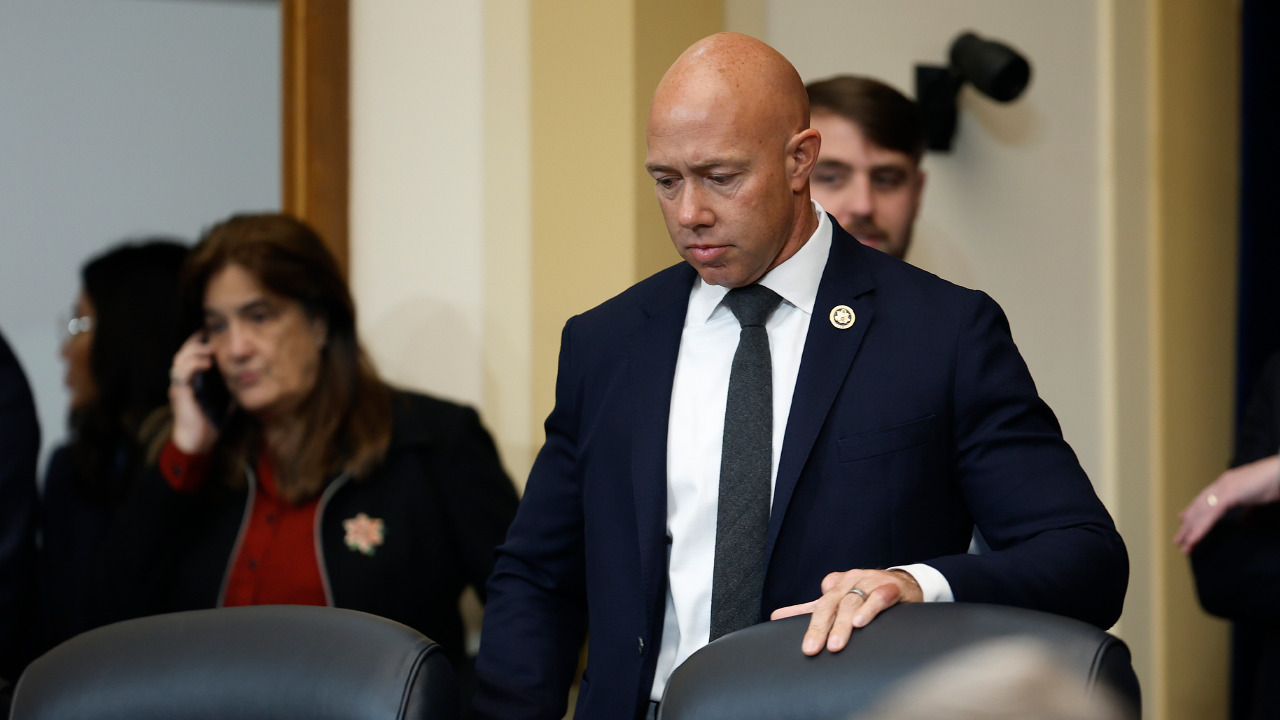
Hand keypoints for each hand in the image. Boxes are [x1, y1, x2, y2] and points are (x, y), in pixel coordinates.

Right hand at [169, 330, 219, 454]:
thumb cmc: (211, 420)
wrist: (197, 441)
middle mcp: (182, 380)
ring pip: (180, 359)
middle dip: (195, 342)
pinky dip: (194, 364)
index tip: (211, 333)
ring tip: (210, 349)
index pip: (190, 355)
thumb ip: (230, 384)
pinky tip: (207, 363)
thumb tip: (248, 374)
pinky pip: (182, 373)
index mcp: (191, 379)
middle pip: (182, 352)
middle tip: (210, 336)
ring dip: (195, 351)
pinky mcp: (179, 393)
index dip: (198, 342)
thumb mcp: (224, 397)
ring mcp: (178, 386)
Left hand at [770, 568, 922, 655]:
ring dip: (842, 623)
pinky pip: (879, 597)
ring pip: (853, 602)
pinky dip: (869, 609)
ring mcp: (870, 583)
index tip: (805, 647)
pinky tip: (860, 622)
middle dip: (820, 628)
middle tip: (812, 649)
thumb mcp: (837, 600)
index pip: (819, 606)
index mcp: (835, 586)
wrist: (902, 583)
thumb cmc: (865, 594)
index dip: (810, 626)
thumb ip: (809, 610)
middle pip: (831, 604)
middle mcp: (850, 582)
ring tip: (835, 643)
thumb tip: (776, 617)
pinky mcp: (891, 588)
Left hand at [1174, 454, 1279, 553]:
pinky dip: (1201, 528)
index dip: (1193, 510)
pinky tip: (1194, 538)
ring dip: (1190, 529)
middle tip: (1178, 539)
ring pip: (1201, 512)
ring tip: (1182, 544)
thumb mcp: (1258, 498)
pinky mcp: (1230, 494)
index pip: (1205, 498)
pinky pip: (1211, 515)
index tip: (1183, 519)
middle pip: (1199, 506)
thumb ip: (1247, 508)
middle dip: (1188, 524)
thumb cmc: (1276, 484)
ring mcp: (1224, 488)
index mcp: (1228, 483)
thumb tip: (1242, 521)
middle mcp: (1222, 484)